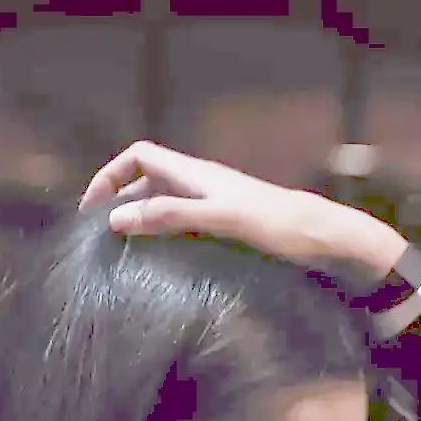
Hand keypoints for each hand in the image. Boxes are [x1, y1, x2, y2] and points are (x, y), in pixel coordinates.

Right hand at [79, 141, 408, 284]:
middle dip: (122, 203)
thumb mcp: (220, 220)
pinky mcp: (230, 226)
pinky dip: (168, 238)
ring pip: (167, 205)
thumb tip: (115, 218)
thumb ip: (170, 216)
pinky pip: (186, 225)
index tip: (93, 208)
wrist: (326, 238)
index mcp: (196, 173)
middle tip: (103, 239)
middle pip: (149, 182)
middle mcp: (203, 183)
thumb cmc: (278, 225)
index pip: (140, 156)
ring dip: (144, 223)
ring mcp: (216, 204)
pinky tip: (166, 264)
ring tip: (126, 254)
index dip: (111, 174)